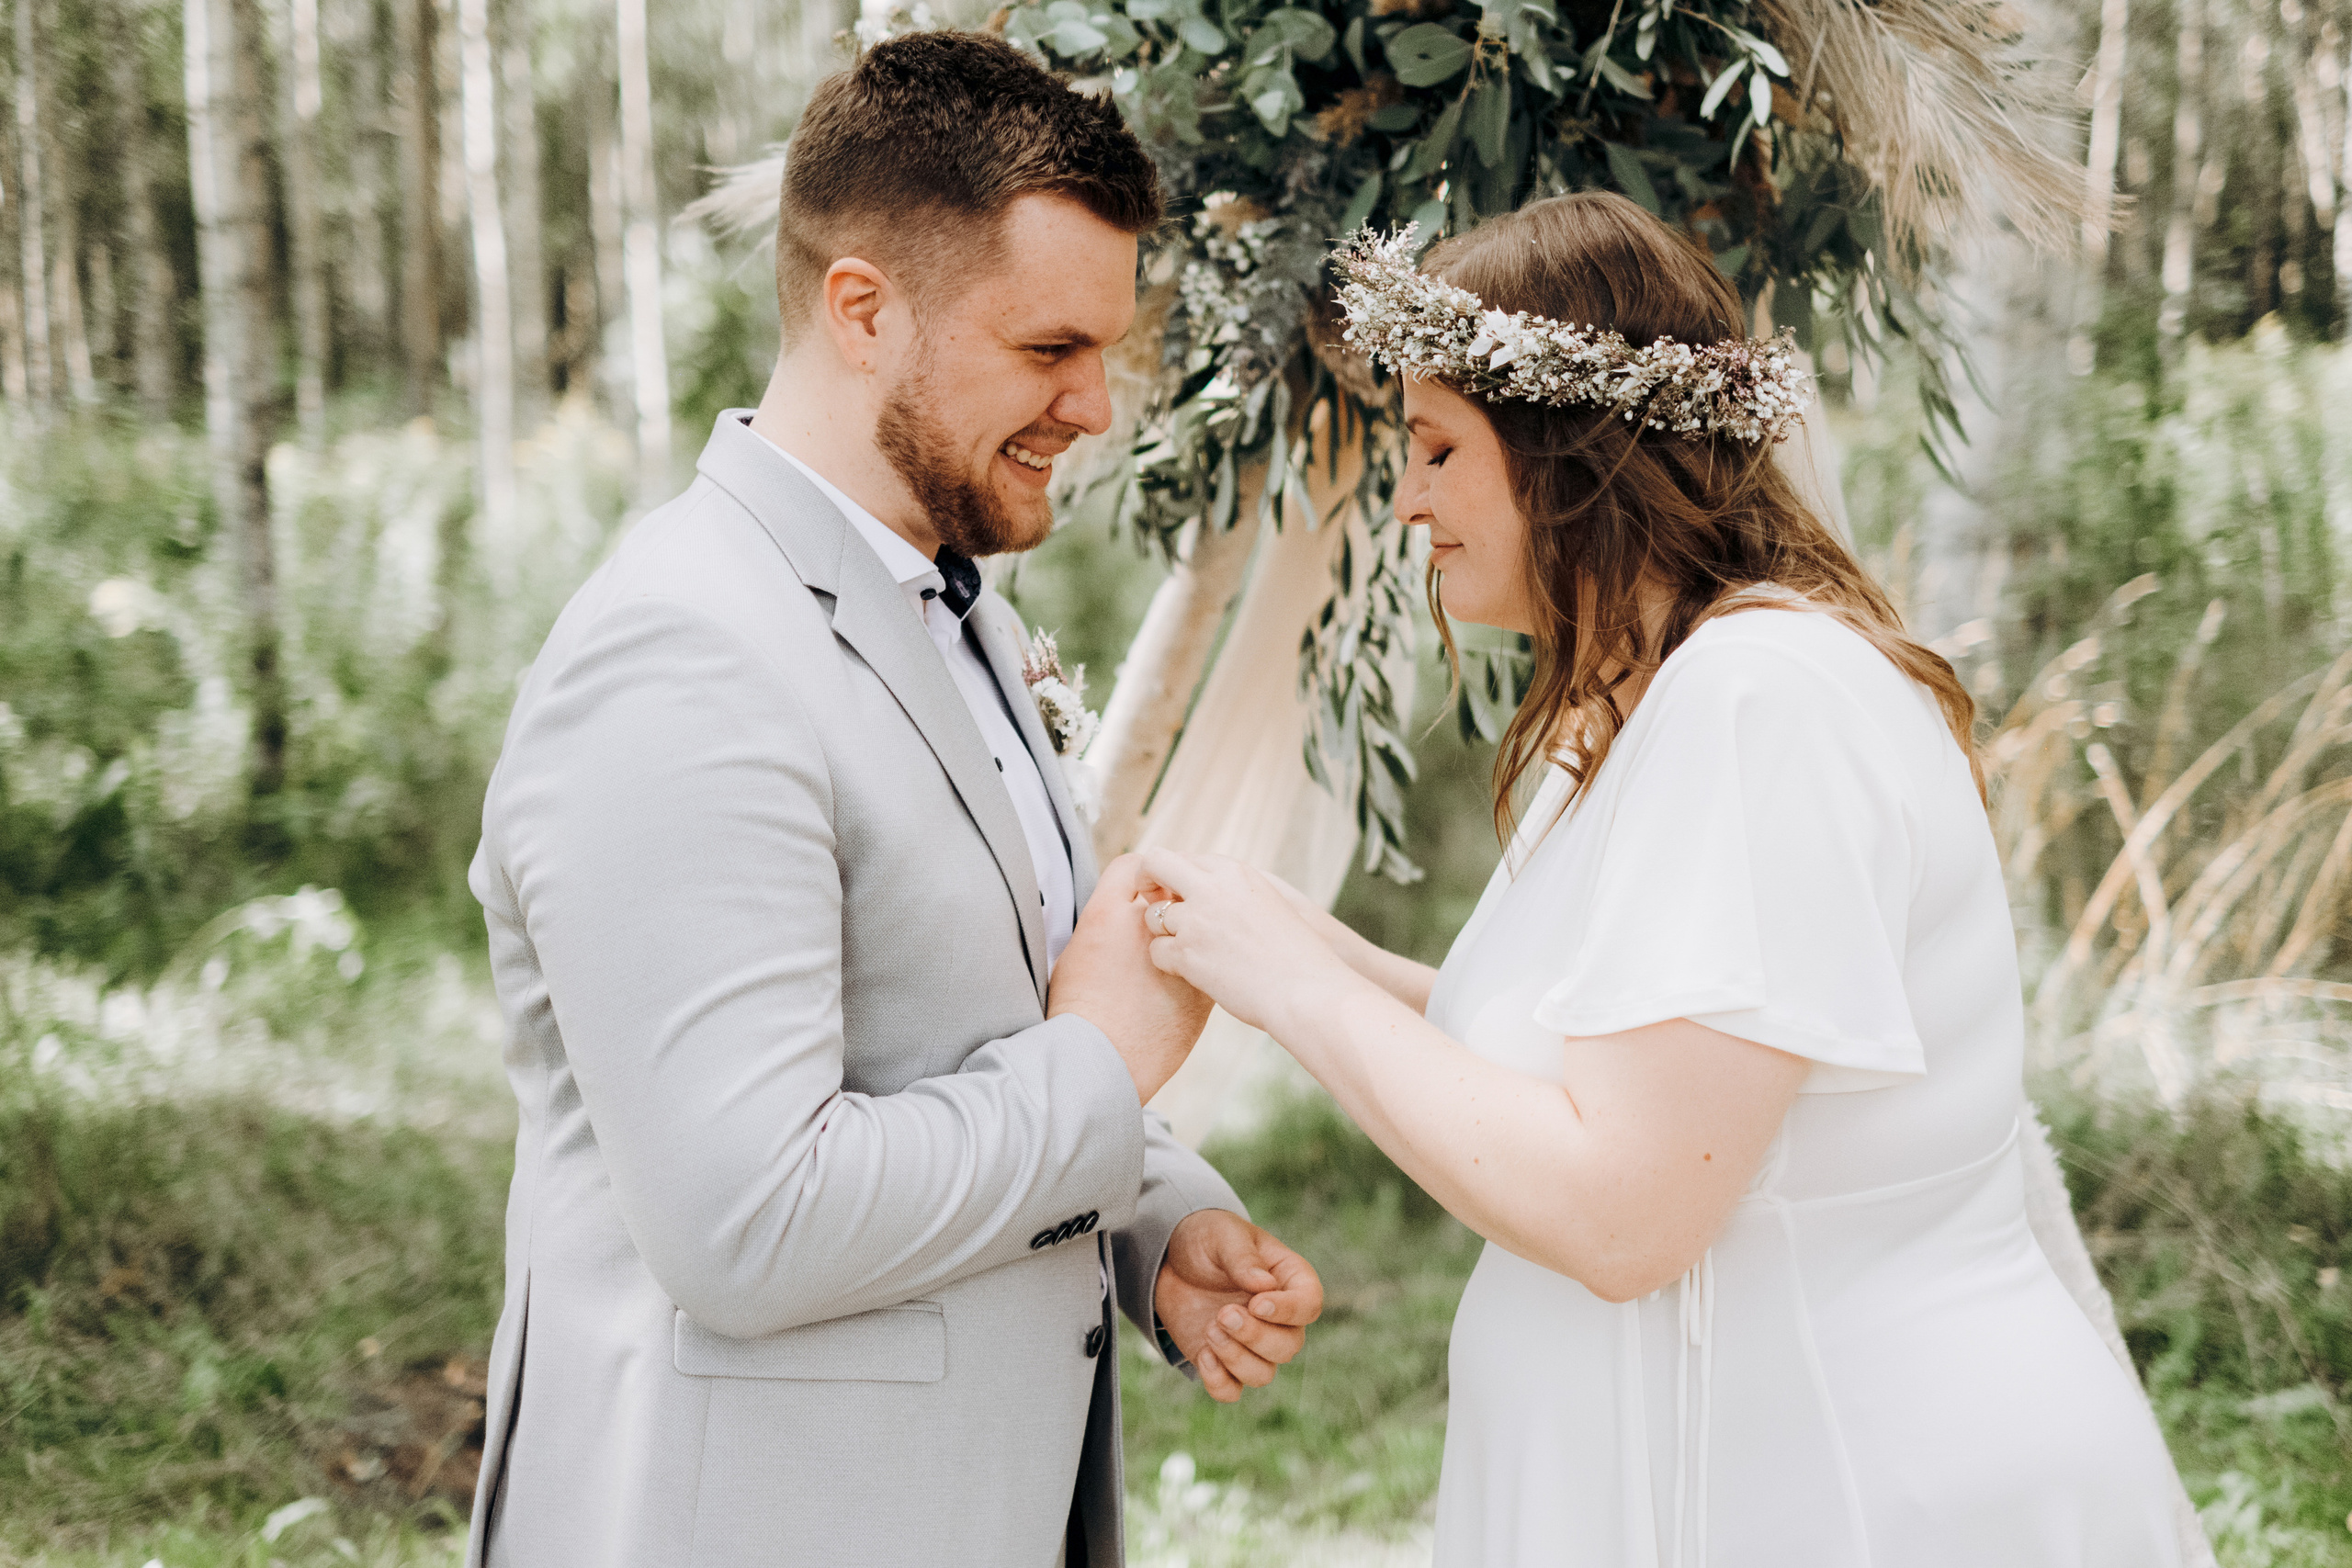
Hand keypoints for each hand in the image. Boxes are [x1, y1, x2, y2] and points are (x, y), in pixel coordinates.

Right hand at [1048, 854, 1213, 1102]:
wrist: (1099, 1063)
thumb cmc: (1076, 1016)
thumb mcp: (1075, 957)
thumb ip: (1101, 929)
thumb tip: (1112, 921)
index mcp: (1108, 914)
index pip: (1134, 866)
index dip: (1144, 871)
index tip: (1148, 886)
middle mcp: (1148, 927)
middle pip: (1176, 885)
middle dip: (1179, 890)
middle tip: (1178, 905)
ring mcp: (1180, 955)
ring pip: (1203, 921)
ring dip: (1202, 924)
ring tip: (1194, 941)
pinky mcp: (1202, 986)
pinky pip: (1215, 959)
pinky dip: (1212, 960)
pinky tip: (1201, 975)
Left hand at [1135, 850, 1361, 1036]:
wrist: (1308, 992)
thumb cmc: (1296, 958)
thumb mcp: (1269, 906)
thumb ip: (1234, 894)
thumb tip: (1202, 894)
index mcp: (1236, 872)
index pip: (1185, 858)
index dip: (1176, 879)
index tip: (1181, 898)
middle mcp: (1213, 887)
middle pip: (1156, 863)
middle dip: (1147, 881)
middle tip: (1155, 905)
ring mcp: (1197, 919)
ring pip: (1152, 915)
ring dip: (1163, 933)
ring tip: (1190, 953)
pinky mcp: (1188, 953)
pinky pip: (1156, 951)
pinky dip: (1167, 964)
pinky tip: (1192, 973)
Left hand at [1153, 1209, 1322, 1402]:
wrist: (1170, 1260)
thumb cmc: (1207, 1239)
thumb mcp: (1222, 1235)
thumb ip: (1242, 1258)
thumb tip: (1264, 1286)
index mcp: (1289, 1279)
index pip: (1309, 1305)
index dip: (1288, 1311)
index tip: (1256, 1303)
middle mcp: (1278, 1318)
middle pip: (1289, 1346)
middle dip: (1255, 1336)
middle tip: (1223, 1314)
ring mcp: (1252, 1343)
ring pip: (1263, 1374)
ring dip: (1236, 1359)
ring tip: (1210, 1330)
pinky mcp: (1224, 1361)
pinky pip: (1232, 1391)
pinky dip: (1218, 1381)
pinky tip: (1202, 1353)